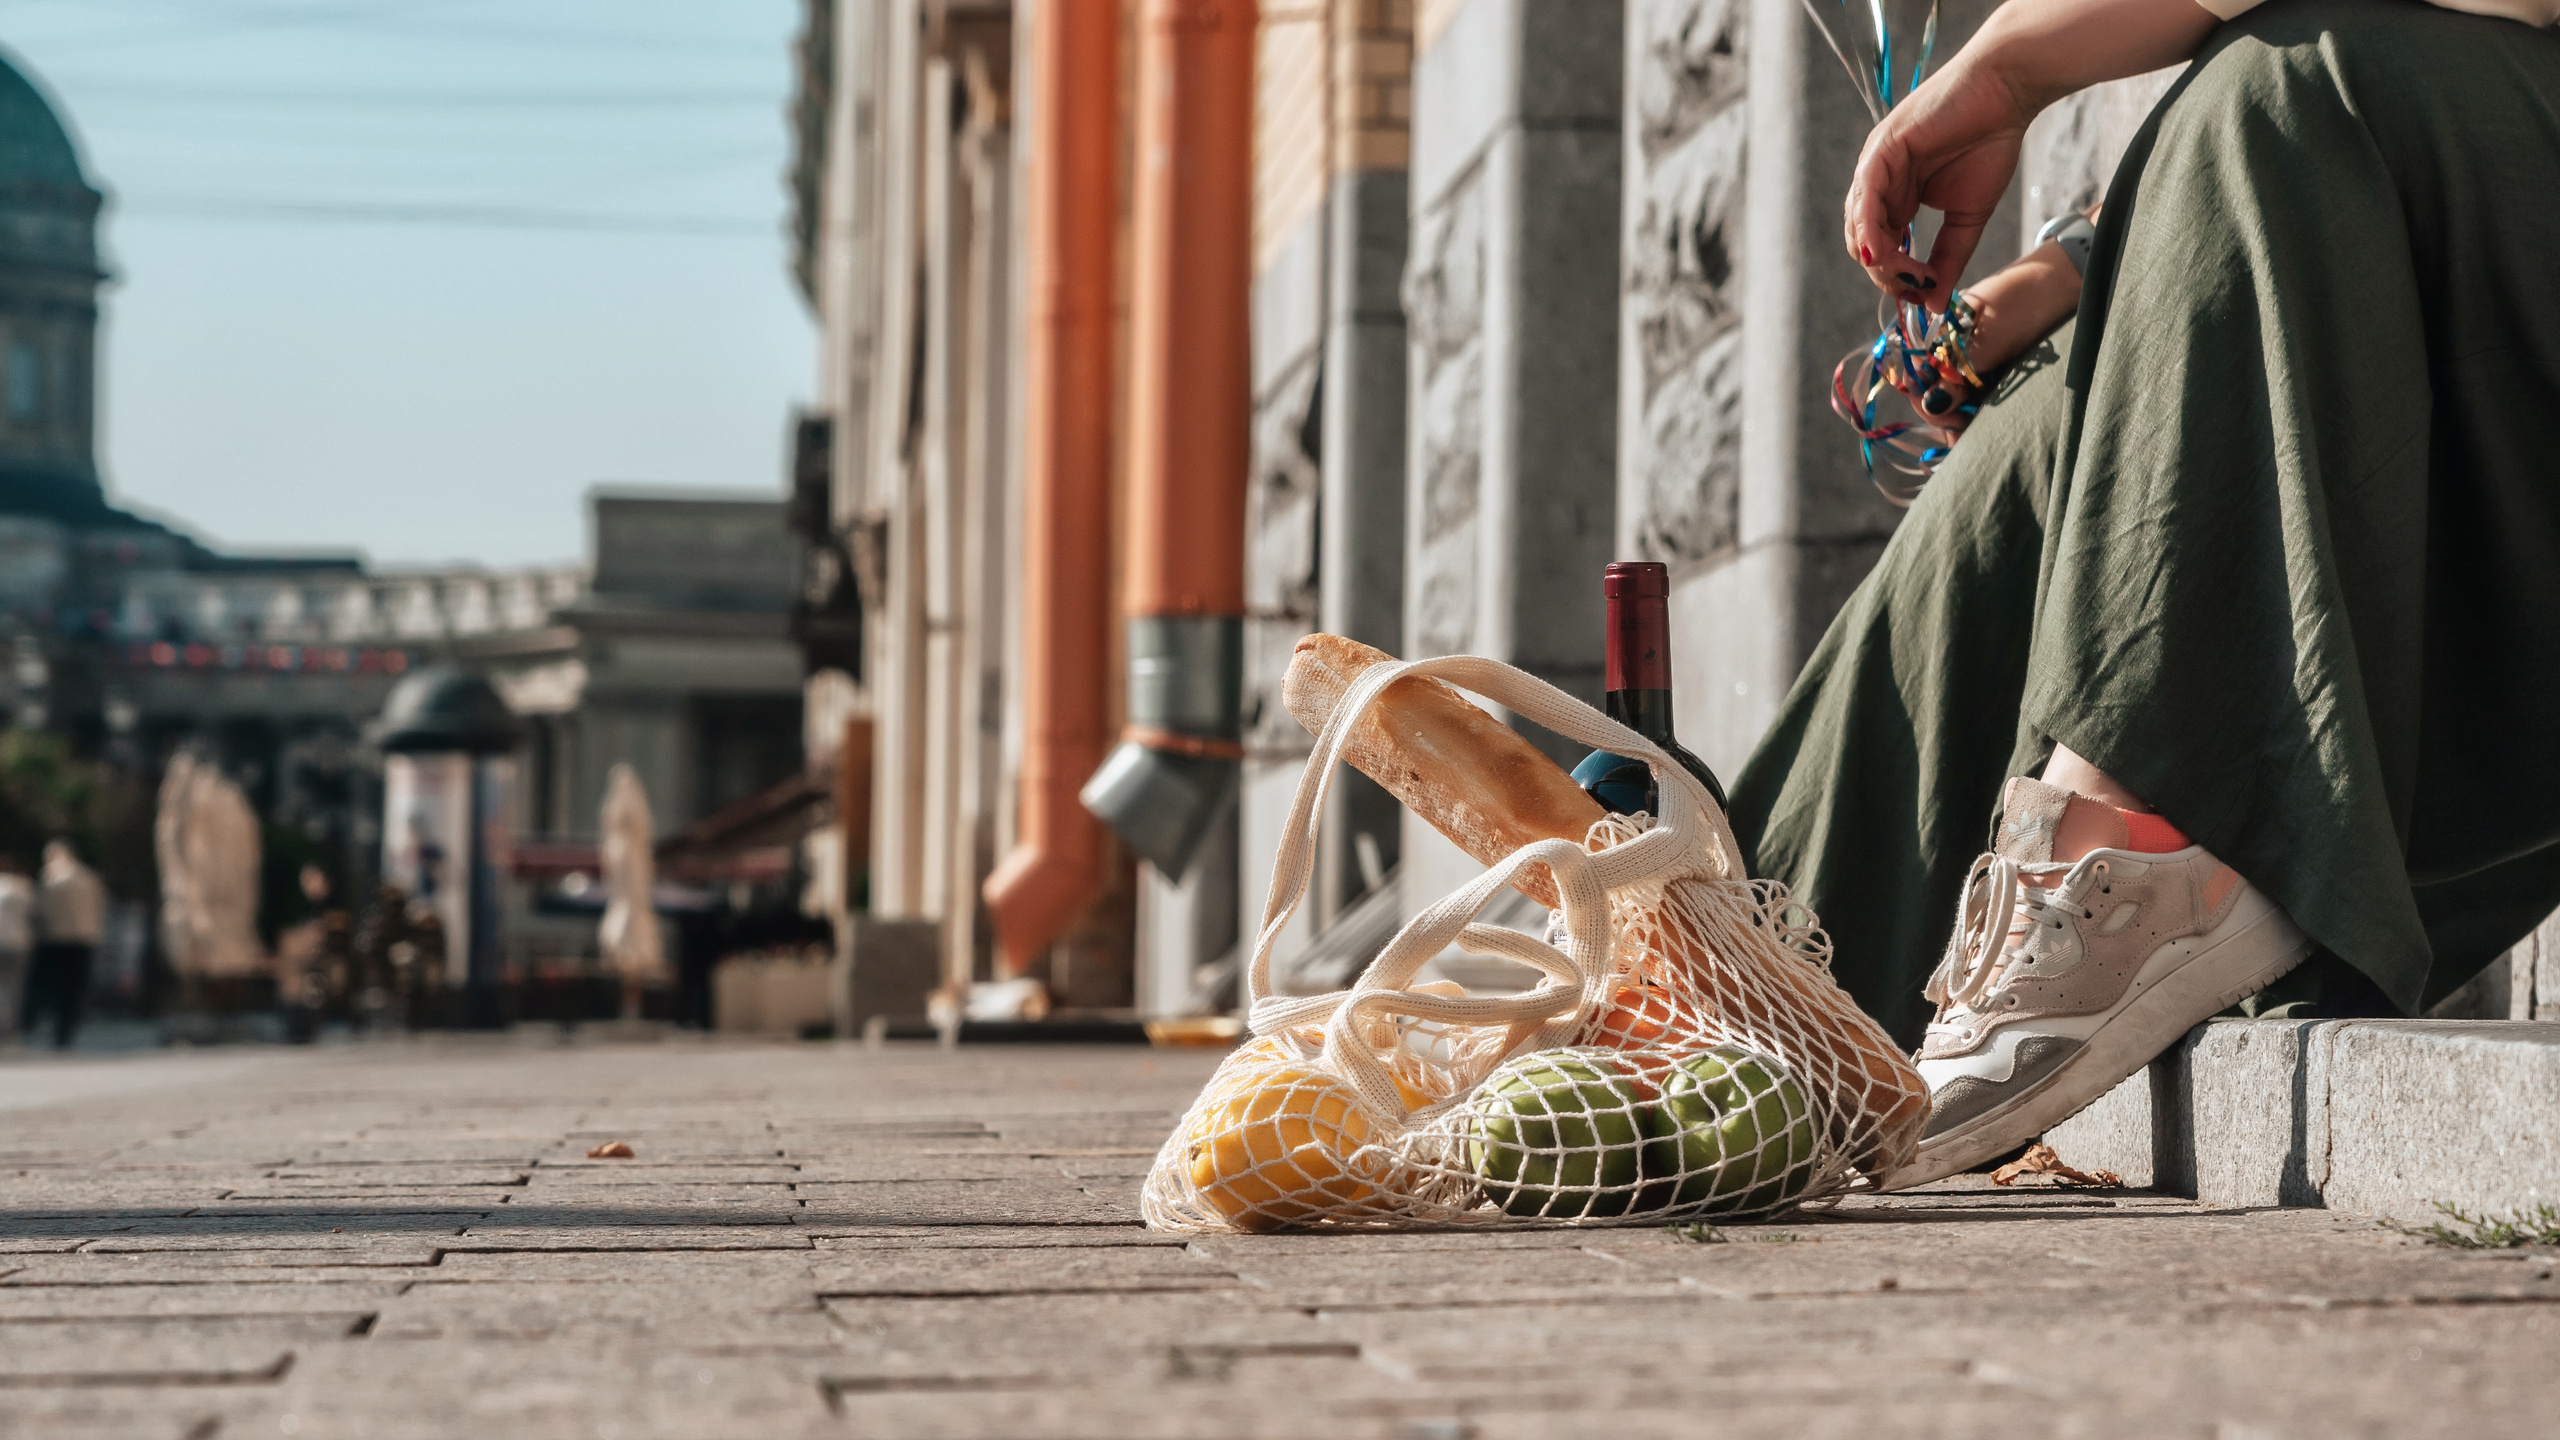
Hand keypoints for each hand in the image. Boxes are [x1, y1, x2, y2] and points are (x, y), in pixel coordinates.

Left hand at [1839, 0, 2218, 306]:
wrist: (2007, 94)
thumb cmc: (1989, 145)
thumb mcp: (1967, 218)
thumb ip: (1948, 260)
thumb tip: (1936, 305)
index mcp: (1895, 200)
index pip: (1879, 250)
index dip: (1897, 279)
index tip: (1925, 296)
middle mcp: (1878, 185)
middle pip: (1863, 244)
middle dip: (1887, 274)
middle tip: (1917, 288)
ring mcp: (1876, 166)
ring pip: (1859, 225)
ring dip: (1881, 259)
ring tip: (1909, 275)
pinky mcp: (1883, 148)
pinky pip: (1866, 196)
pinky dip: (1872, 228)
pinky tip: (1885, 252)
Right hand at [1919, 224, 2089, 426]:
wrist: (2066, 279)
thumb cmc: (2023, 302)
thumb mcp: (1988, 342)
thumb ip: (1957, 375)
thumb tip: (1931, 405)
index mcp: (1938, 336)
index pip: (1916, 378)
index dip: (1925, 402)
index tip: (1948, 417)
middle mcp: (1951, 349)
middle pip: (1934, 392)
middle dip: (1945, 415)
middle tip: (1967, 427)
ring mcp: (1973, 358)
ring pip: (1956, 398)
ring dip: (1962, 417)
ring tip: (1978, 430)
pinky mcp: (1995, 366)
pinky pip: (1977, 395)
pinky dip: (1979, 411)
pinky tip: (1985, 423)